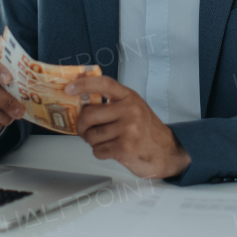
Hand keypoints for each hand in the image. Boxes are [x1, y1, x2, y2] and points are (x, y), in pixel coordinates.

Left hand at [67, 76, 190, 179]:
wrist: (167, 152)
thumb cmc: (146, 131)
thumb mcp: (133, 109)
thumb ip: (112, 104)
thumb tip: (81, 105)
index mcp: (129, 97)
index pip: (104, 84)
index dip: (84, 84)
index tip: (69, 88)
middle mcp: (130, 110)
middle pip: (89, 114)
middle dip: (82, 126)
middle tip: (85, 130)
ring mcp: (128, 129)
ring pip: (91, 135)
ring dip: (93, 142)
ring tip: (105, 141)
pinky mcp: (125, 147)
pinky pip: (98, 150)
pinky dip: (100, 152)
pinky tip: (112, 150)